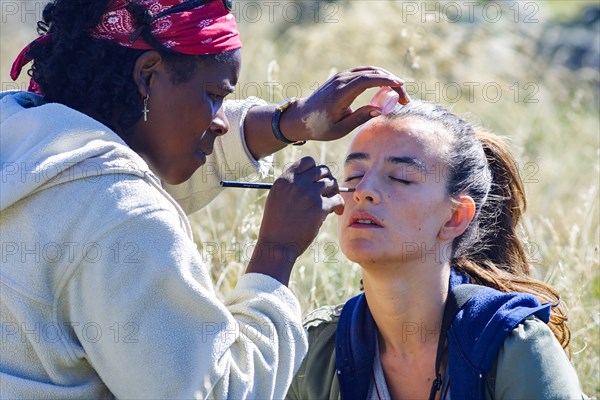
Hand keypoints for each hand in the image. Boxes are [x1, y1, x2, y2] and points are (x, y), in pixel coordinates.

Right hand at [247, 157, 343, 284]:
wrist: (277, 245)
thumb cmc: (277, 224)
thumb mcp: (277, 197)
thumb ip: (291, 185)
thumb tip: (314, 178)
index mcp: (285, 179)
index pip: (308, 161)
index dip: (316, 170)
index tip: (317, 181)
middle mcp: (297, 183)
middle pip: (323, 171)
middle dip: (328, 180)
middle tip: (329, 192)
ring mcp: (309, 194)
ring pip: (332, 183)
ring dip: (334, 192)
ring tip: (332, 203)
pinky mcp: (320, 208)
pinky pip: (337, 199)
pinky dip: (339, 205)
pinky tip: (336, 212)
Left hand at [280, 66, 409, 141]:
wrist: (299, 118)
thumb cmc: (319, 127)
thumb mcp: (340, 129)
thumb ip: (360, 118)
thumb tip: (380, 110)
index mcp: (340, 93)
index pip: (368, 80)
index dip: (386, 81)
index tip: (401, 88)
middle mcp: (341, 80)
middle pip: (372, 73)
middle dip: (391, 82)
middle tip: (404, 98)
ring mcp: (340, 77)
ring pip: (368, 70)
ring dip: (386, 79)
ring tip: (398, 93)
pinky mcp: (341, 78)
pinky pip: (362, 73)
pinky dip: (376, 77)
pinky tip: (385, 88)